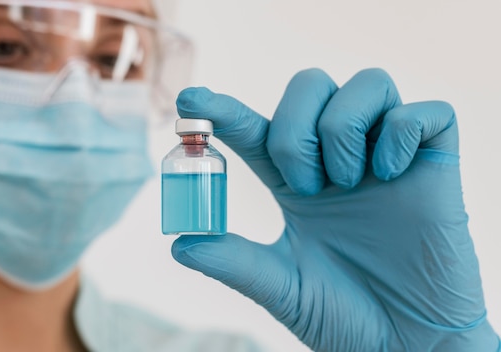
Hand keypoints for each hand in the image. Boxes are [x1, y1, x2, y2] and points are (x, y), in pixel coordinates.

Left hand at [171, 69, 498, 350]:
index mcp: (298, 184)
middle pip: (310, 86)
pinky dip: (402, 132)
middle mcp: (340, 159)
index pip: (258, 129)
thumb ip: (234, 262)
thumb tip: (179, 244)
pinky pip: (426, 112)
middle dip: (294, 127)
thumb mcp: (282, 287)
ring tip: (346, 183)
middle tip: (304, 186)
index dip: (223, 110)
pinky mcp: (434, 164)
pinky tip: (392, 174)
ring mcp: (387, 157)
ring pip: (366, 83)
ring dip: (342, 128)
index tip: (190, 101)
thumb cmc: (345, 319)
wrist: (408, 347)